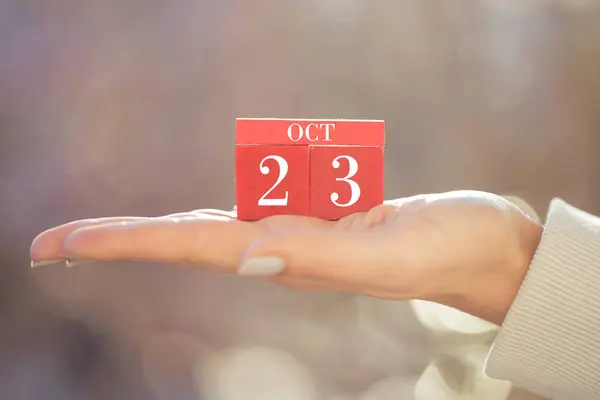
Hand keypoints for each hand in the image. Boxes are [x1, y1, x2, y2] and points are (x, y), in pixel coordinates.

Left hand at [30, 190, 541, 324]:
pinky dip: (210, 216)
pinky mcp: (320, 221)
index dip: (123, 243)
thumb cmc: (448, 245)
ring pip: (211, 229)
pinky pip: (251, 212)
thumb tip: (248, 258)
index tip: (56, 246)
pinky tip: (188, 227)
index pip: (188, 247)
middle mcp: (283, 251)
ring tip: (98, 241)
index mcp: (290, 258)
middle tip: (52, 245)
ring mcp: (300, 237)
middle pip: (183, 242)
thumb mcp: (389, 251)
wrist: (485, 246)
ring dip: (154, 234)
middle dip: (117, 241)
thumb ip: (322, 257)